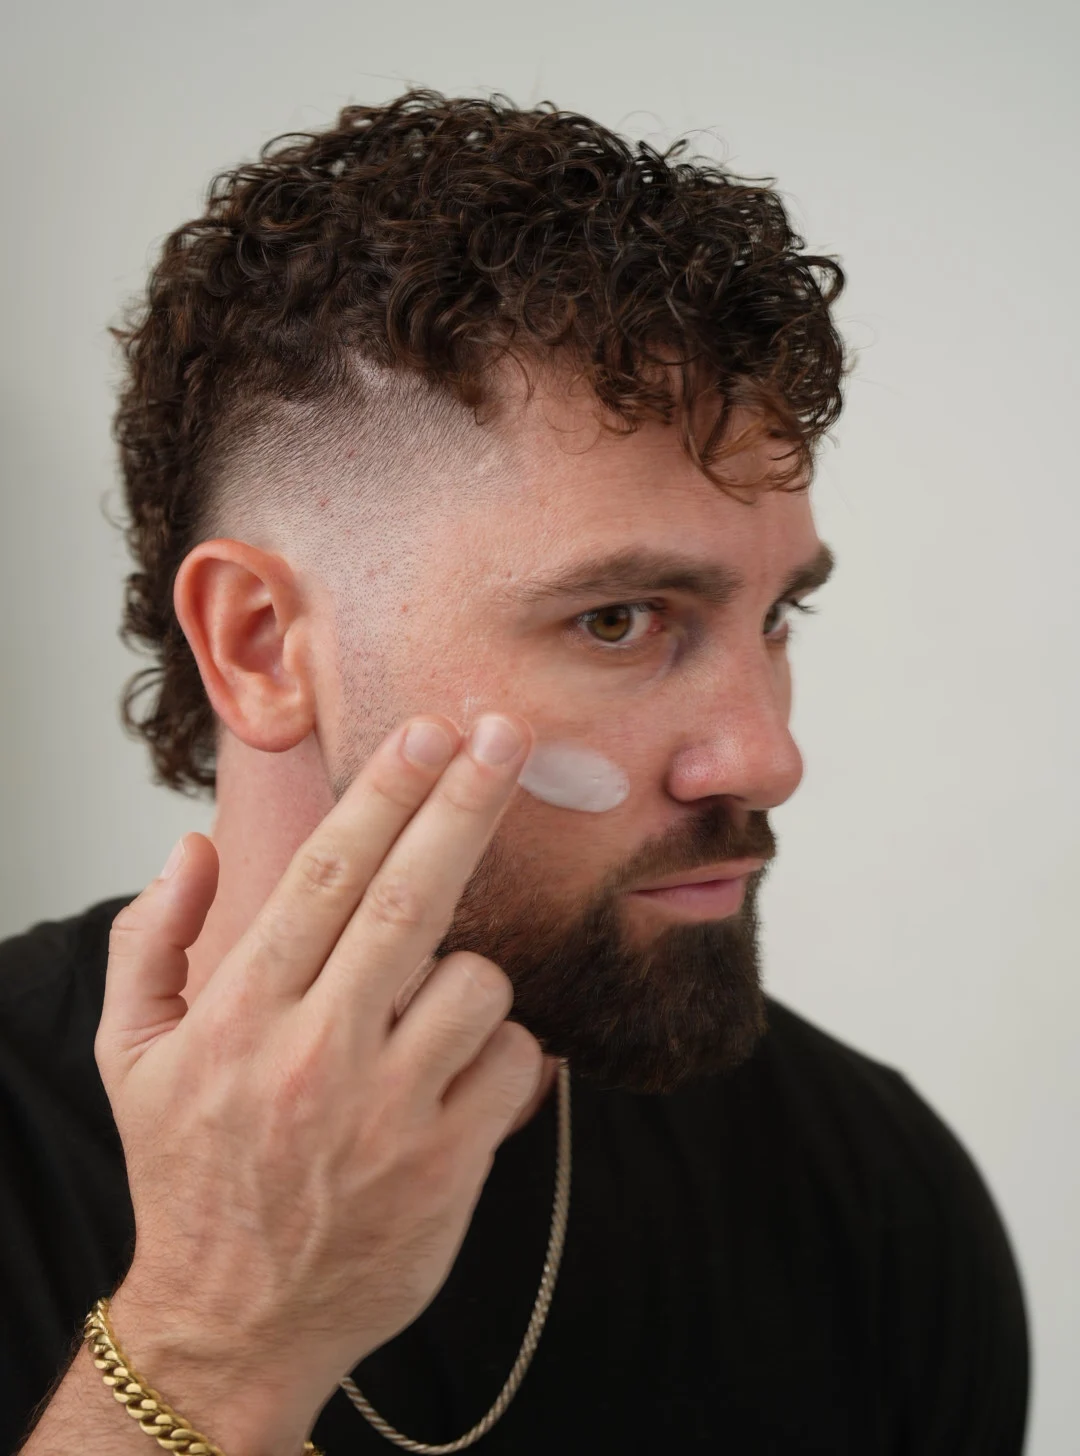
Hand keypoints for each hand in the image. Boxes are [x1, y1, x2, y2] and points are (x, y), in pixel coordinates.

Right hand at [95, 711, 541, 1448]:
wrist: (234, 1324)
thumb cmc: (189, 1174)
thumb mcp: (129, 1055)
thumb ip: (150, 940)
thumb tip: (190, 847)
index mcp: (240, 1011)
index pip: (324, 874)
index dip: (383, 793)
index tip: (426, 731)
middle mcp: (316, 1050)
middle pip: (412, 898)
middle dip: (465, 802)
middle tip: (507, 736)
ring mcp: (388, 1110)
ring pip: (479, 982)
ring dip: (472, 977)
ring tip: (427, 1015)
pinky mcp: (448, 1164)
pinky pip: (516, 1062)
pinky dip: (506, 1052)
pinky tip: (460, 1077)